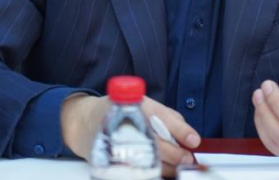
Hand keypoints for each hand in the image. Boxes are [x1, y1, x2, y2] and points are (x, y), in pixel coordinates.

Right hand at [61, 93, 200, 175]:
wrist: (84, 124)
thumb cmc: (120, 112)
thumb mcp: (143, 105)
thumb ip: (168, 118)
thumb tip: (190, 137)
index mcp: (134, 105)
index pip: (161, 116)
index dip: (180, 130)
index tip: (194, 140)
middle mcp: (123, 123)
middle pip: (155, 143)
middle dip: (176, 154)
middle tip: (187, 159)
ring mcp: (115, 144)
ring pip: (147, 160)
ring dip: (166, 167)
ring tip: (176, 167)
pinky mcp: (110, 162)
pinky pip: (136, 170)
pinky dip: (150, 172)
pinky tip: (158, 171)